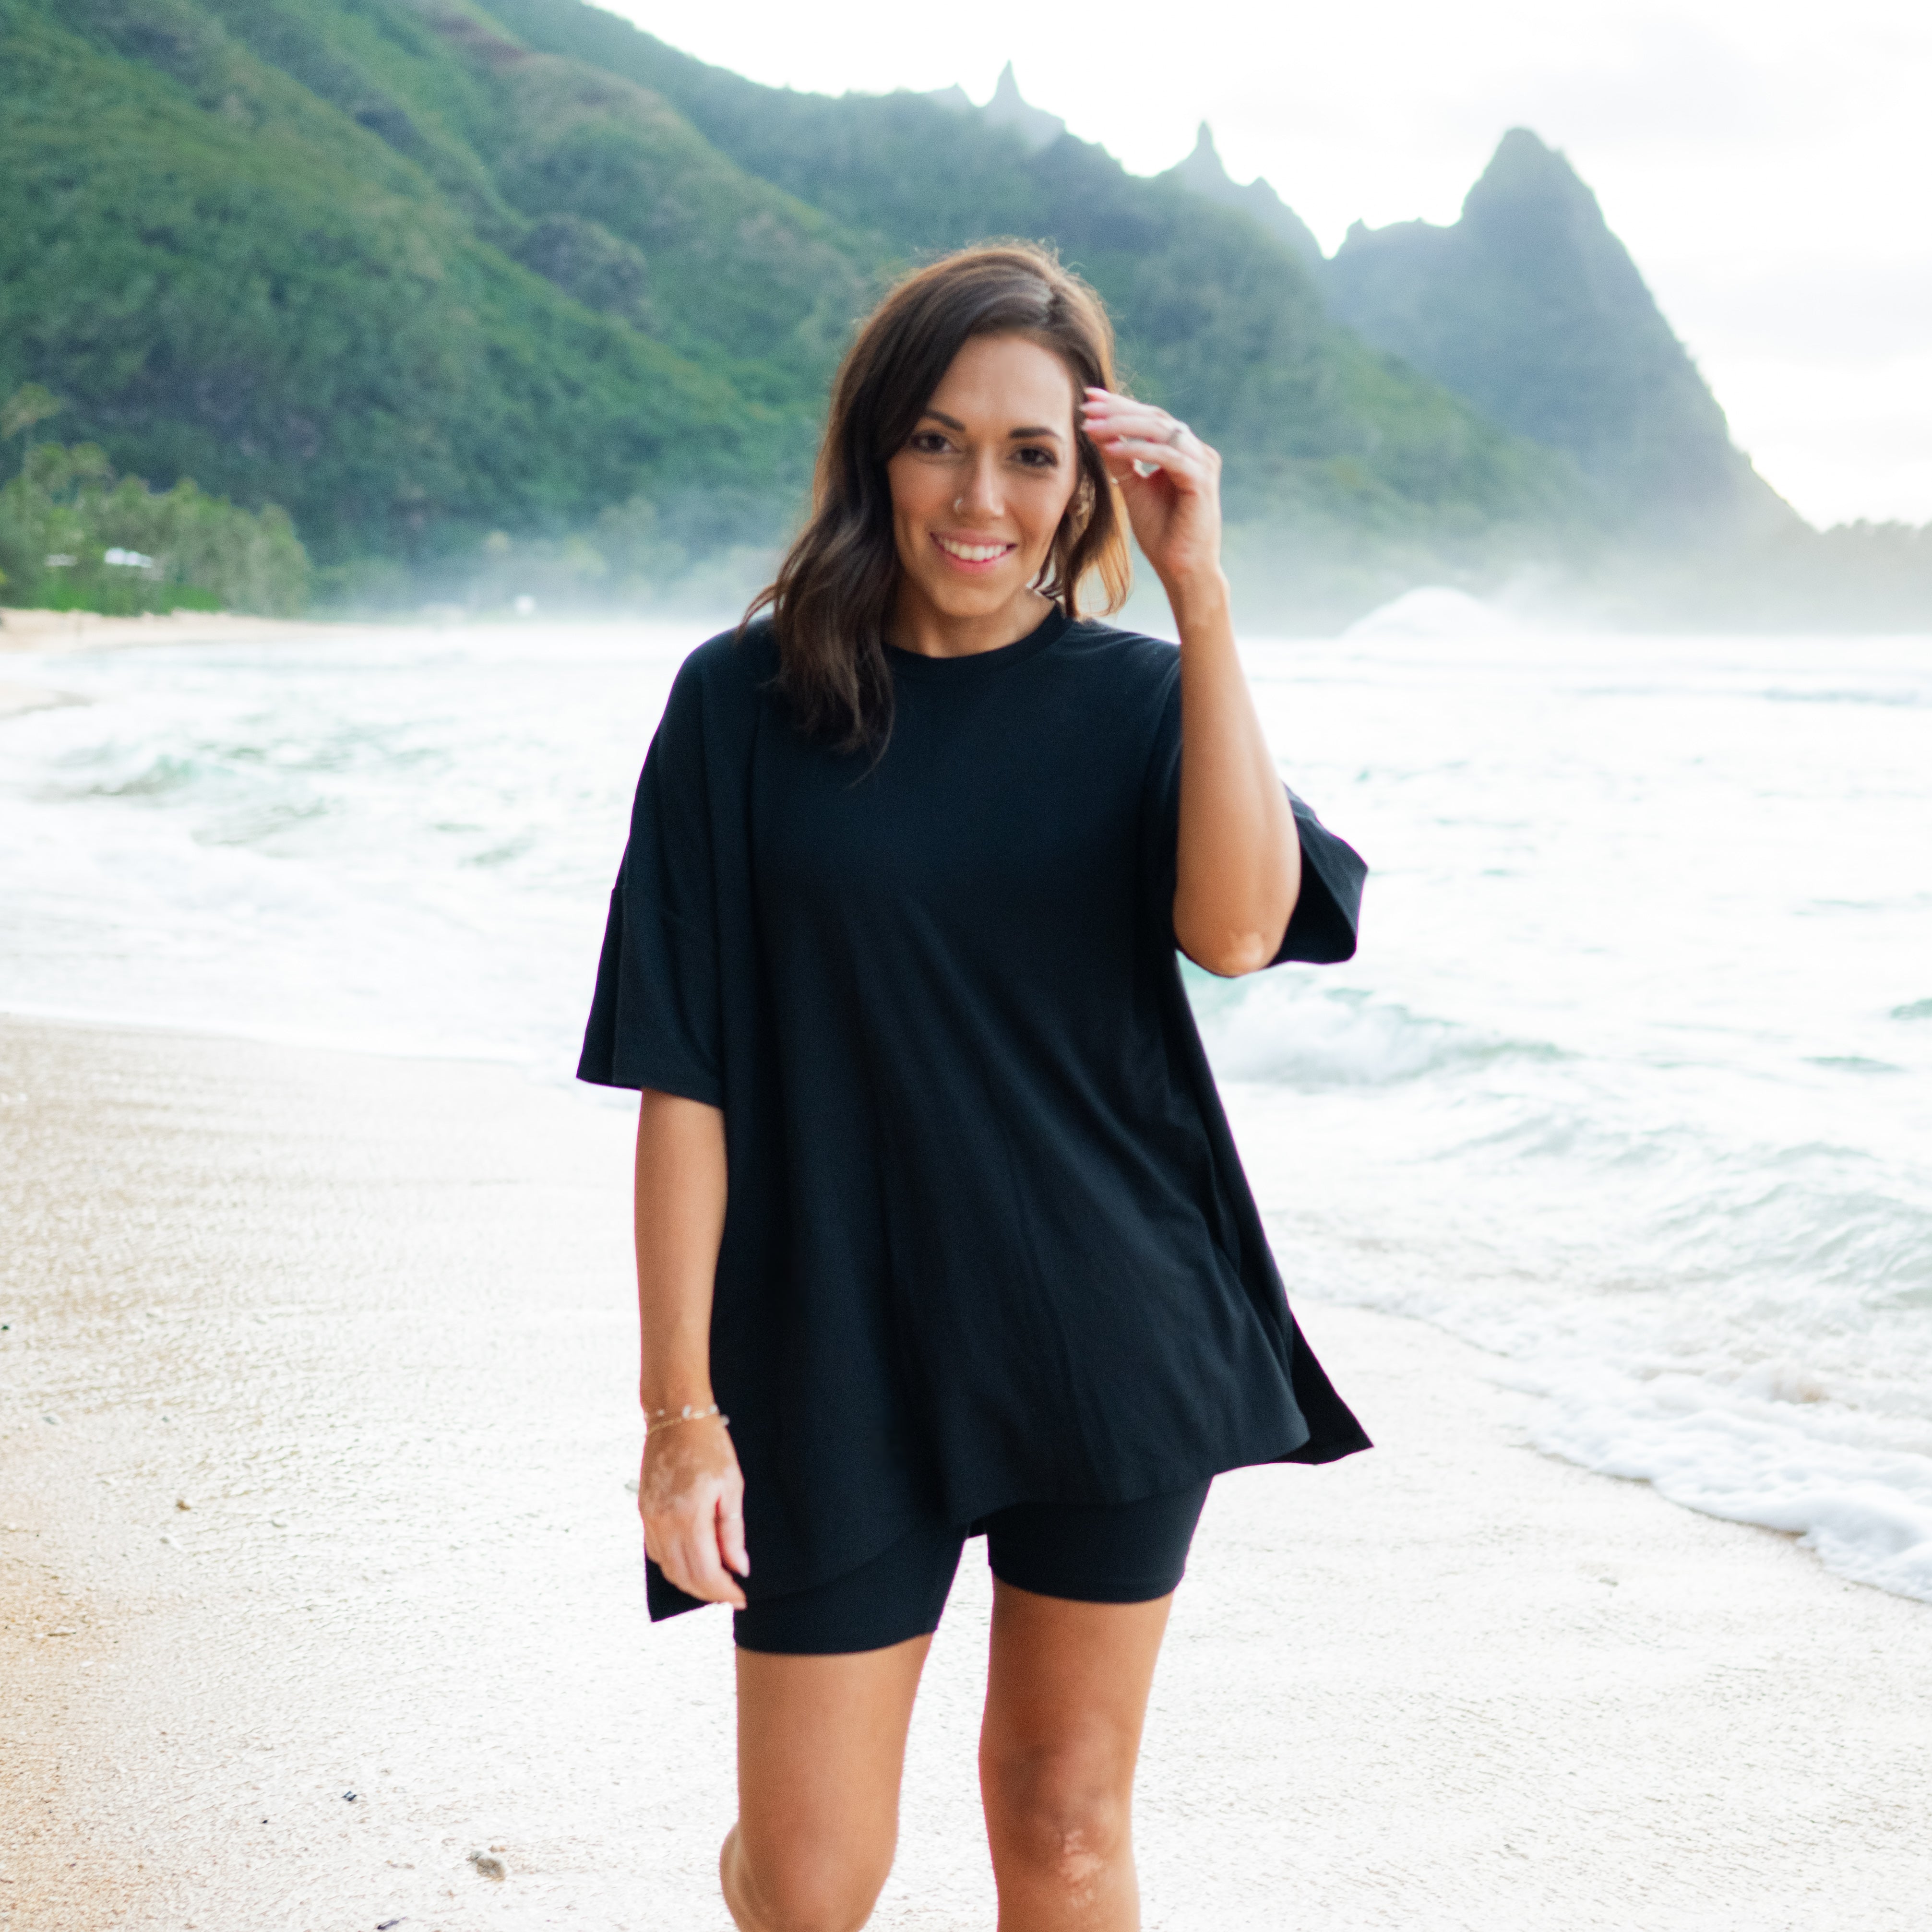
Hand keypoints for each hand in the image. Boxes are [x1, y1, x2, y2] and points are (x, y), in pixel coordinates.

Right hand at [638, 1417, 748, 1606]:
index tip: (741, 1597)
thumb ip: (732, 1530)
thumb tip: (739, 1568)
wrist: (676, 1417)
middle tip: (731, 1594)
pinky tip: (691, 1564)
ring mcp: (649, 1518)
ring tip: (715, 1583)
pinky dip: (673, 1566)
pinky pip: (656, 1552)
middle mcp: (663, 1521)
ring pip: (667, 1568)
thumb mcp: (732, 1485)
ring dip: (690, 1583)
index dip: (724, 1590)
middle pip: (684, 1576)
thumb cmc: (710, 1446)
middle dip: (709, 1592)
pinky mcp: (643, 1511)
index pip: (705, 1571)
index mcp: (688, 1515)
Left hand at [1079, 388, 1224, 605]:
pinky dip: (1138, 450)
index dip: (1120, 406)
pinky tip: (1111, 448)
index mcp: (1183, 451)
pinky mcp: (1201, 480)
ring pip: (1161, 431)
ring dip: (1123, 425)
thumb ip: (1121, 460)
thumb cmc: (1162, 534)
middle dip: (1118, 409)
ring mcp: (1202, 463)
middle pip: (1156, 418)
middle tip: (1087, 404)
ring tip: (1092, 425)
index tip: (1088, 399)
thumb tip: (1097, 431)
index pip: (1150, 419)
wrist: (1182, 569)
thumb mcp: (1133, 489)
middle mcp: (1196, 451)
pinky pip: (1167, 456)